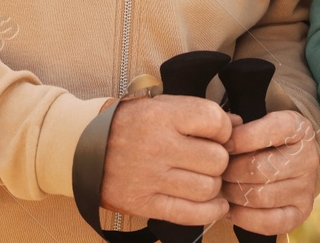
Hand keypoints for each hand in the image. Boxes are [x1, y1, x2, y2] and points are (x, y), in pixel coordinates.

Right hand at [99, 95, 233, 222]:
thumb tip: (238, 124)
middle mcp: (158, 146)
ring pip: (207, 188)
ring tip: (207, 178)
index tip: (218, 133)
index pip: (215, 121)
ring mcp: (151, 178)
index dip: (225, 129)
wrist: (81, 147)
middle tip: (211, 158)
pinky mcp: (144, 203)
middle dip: (221, 159)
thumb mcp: (160, 106)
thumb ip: (198, 112)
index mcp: (162, 116)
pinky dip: (210, 211)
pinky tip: (215, 203)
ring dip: (214, 185)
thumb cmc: (129, 124)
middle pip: (216, 159)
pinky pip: (190, 213)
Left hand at [221, 109, 318, 234]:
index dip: (238, 140)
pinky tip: (232, 207)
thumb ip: (237, 128)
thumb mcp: (257, 122)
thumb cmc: (265, 139)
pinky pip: (268, 222)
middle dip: (230, 171)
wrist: (292, 159)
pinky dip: (243, 217)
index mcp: (299, 128)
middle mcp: (307, 158)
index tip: (223, 145)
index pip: (267, 132)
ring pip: (259, 196)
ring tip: (223, 187)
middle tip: (217, 172)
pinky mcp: (301, 213)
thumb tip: (220, 143)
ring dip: (232, 194)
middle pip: (258, 169)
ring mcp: (306, 188)